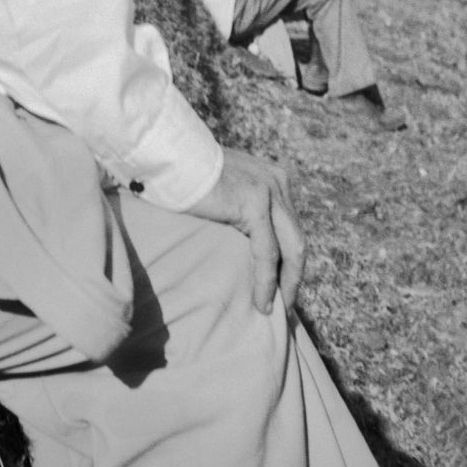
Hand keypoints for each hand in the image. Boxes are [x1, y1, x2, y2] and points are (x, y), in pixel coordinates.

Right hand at [184, 148, 306, 313]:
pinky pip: (267, 253)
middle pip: (296, 239)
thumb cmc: (185, 175)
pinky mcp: (255, 204)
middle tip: (285, 305)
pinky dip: (266, 281)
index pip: (289, 226)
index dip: (289, 260)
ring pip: (290, 249)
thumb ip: (240, 206)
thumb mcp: (225, 189)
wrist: (170, 156)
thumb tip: (242, 240)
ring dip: (284, 284)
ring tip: (273, 310)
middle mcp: (277, 181)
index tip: (282, 287)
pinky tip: (261, 302)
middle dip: (293, 276)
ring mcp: (269, 191)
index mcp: (272, 177)